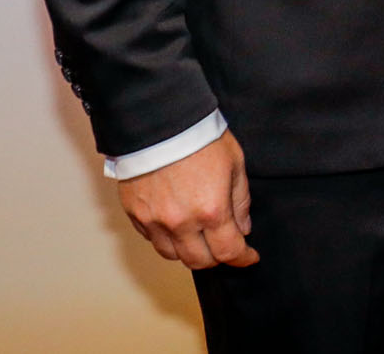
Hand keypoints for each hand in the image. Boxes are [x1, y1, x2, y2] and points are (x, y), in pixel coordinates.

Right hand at [116, 130, 258, 269]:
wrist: (159, 121)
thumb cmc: (200, 137)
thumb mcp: (234, 164)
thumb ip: (240, 200)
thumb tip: (243, 228)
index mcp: (211, 210)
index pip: (228, 251)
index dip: (242, 258)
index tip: (249, 257)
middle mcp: (181, 223)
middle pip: (199, 262)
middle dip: (216, 258)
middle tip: (224, 246)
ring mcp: (154, 221)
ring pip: (172, 255)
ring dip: (188, 251)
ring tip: (199, 236)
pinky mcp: (135, 215)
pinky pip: (151, 239)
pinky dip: (166, 238)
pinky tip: (175, 224)